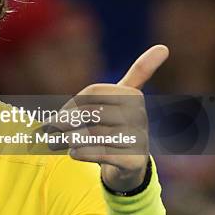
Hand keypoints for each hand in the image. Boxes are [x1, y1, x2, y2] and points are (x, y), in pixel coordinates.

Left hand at [45, 45, 168, 191]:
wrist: (125, 166)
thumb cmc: (111, 125)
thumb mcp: (112, 101)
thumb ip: (119, 80)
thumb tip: (163, 48)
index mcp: (133, 95)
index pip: (93, 93)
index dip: (72, 103)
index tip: (62, 114)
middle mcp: (140, 115)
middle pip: (91, 113)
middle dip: (66, 122)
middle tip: (51, 129)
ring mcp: (139, 138)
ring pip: (93, 134)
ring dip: (70, 139)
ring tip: (63, 141)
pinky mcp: (134, 161)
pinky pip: (98, 153)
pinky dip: (80, 153)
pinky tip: (74, 152)